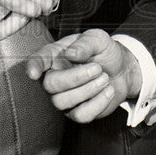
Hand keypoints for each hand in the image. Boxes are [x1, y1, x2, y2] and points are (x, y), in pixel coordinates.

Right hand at [25, 29, 142, 122]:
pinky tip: (108, 90)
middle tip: (98, 68)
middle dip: (76, 78)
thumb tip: (71, 53)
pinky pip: (80, 115)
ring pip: (62, 102)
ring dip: (88, 90)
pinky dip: (98, 103)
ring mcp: (64, 97)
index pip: (38, 60)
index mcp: (55, 56)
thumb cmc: (104, 52)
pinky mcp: (77, 112)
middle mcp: (55, 77)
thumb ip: (85, 43)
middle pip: (50, 85)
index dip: (33, 67)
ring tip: (105, 78)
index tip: (34, 73)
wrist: (122, 70)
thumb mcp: (98, 39)